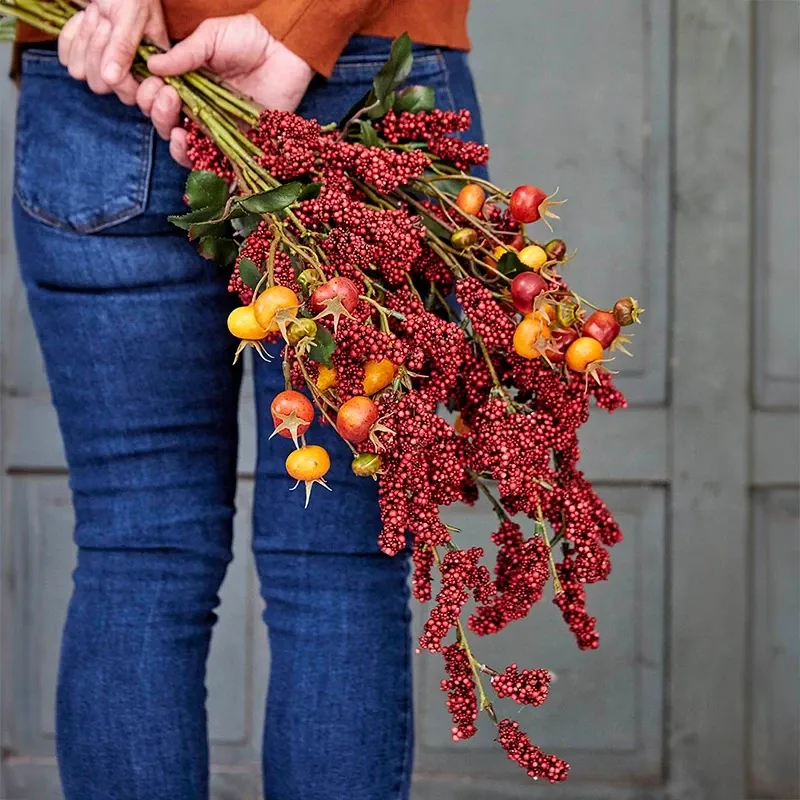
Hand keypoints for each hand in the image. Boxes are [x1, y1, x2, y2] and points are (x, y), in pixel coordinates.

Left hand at [58, 0, 168, 104]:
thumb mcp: (132, 14)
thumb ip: (124, 47)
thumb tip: (111, 79)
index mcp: (150, 68)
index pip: (131, 95)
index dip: (122, 82)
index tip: (117, 44)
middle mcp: (126, 73)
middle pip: (100, 85)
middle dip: (98, 51)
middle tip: (106, 21)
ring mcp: (101, 65)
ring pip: (79, 72)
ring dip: (83, 39)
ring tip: (96, 14)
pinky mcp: (79, 54)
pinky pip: (65, 58)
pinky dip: (70, 35)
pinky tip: (82, 18)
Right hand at [141, 14, 314, 165]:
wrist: (284, 50)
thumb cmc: (248, 38)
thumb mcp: (211, 37)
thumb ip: (185, 54)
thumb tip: (152, 65)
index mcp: (186, 84)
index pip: (157, 98)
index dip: (149, 96)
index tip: (155, 85)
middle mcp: (198, 110)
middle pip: (166, 125)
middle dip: (158, 114)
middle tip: (168, 97)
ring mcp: (218, 130)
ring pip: (186, 150)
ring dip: (175, 143)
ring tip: (178, 129)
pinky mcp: (239, 146)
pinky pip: (217, 165)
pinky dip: (201, 165)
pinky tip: (194, 151)